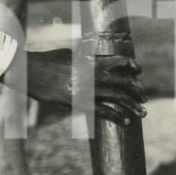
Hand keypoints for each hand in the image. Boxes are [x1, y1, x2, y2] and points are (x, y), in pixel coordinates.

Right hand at [22, 48, 145, 126]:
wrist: (32, 72)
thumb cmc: (47, 60)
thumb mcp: (69, 53)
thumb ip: (83, 56)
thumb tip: (91, 56)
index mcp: (93, 61)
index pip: (120, 62)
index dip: (132, 67)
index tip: (139, 72)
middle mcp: (95, 75)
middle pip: (124, 83)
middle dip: (137, 91)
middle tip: (143, 98)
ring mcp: (89, 90)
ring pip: (119, 99)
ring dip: (133, 107)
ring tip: (142, 113)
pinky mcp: (80, 104)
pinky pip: (104, 112)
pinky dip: (117, 117)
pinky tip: (125, 121)